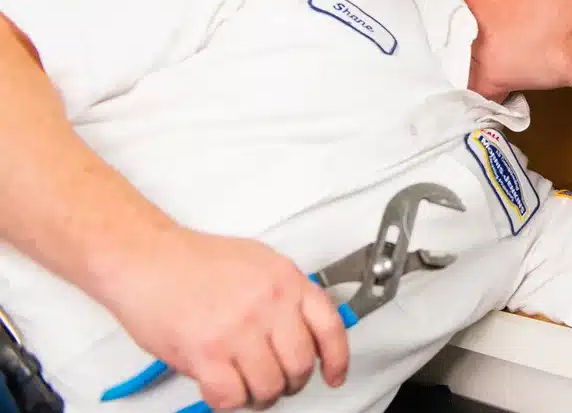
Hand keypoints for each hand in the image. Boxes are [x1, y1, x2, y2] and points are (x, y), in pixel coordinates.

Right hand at [103, 227, 349, 410]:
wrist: (146, 260)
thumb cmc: (194, 262)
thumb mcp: (258, 263)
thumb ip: (285, 294)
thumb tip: (303, 327)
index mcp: (286, 280)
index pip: (329, 327)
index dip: (337, 358)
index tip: (334, 375)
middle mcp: (268, 304)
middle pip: (300, 364)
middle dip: (290, 381)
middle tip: (274, 380)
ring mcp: (239, 330)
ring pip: (269, 387)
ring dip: (258, 395)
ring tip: (243, 383)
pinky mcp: (206, 354)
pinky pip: (232, 397)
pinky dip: (228, 401)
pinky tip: (219, 386)